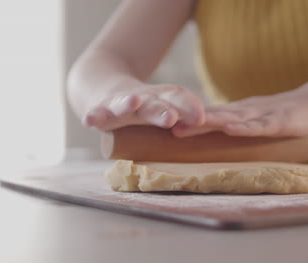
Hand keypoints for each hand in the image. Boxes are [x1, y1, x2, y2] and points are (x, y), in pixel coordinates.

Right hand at [83, 84, 205, 130]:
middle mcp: (143, 98)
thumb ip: (185, 119)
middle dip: (162, 109)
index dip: (188, 107)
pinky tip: (89, 119)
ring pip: (125, 103)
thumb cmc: (144, 105)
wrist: (103, 86)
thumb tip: (217, 132)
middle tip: (171, 118)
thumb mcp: (165, 108)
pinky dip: (94, 115)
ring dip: (129, 103)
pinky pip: (97, 114)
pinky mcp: (100, 110)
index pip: (178, 98)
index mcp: (162, 99)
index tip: (200, 119)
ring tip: (133, 104)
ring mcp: (120, 103)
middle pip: (154, 101)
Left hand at [172, 92, 307, 137]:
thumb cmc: (277, 115)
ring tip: (191, 125)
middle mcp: (243, 112)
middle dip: (191, 122)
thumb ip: (232, 127)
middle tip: (168, 126)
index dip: (187, 121)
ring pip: (232, 119)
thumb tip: (209, 139)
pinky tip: (231, 129)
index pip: (208, 116)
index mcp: (235, 113)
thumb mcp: (250, 121)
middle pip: (214, 117)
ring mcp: (260, 116)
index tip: (164, 126)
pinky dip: (245, 127)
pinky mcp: (278, 122)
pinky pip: (259, 126)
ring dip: (211, 122)